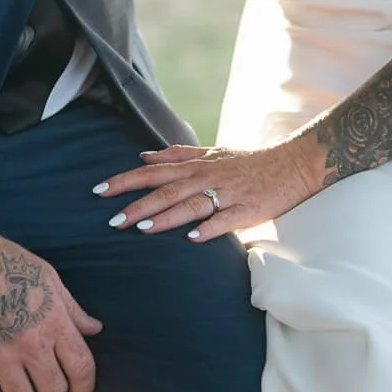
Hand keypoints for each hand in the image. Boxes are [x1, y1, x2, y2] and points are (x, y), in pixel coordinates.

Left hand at [94, 140, 321, 242]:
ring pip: (191, 205)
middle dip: (137, 205)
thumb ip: (177, 154)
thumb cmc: (248, 162)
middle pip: (166, 190)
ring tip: (143, 229)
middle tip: (112, 220)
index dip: (125, 181)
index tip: (99, 190)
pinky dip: (209, 229)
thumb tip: (144, 155)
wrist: (292, 164)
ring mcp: (227, 194)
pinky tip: (193, 239)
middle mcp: (207, 178)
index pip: (153, 172)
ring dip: (167, 217)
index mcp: (196, 165)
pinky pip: (225, 220)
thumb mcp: (212, 152)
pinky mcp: (247, 210)